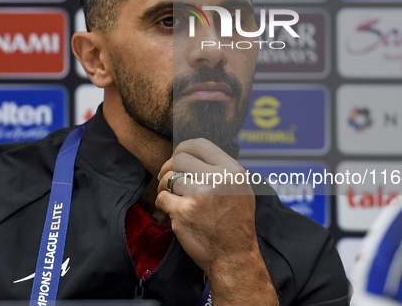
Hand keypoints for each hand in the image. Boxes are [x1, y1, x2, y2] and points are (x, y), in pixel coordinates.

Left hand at [156, 138, 277, 305]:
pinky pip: (162, 198)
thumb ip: (223, 170)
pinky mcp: (184, 212)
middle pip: (180, 159)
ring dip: (163, 186)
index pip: (200, 145)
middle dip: (168, 167)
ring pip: (168, 178)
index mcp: (232, 171)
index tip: (177, 157)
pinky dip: (162, 204)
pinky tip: (170, 211)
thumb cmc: (236, 224)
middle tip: (166, 178)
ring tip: (169, 196)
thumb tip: (197, 154)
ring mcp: (200, 195)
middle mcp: (217, 180)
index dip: (183, 148)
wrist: (234, 257)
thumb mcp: (240, 189)